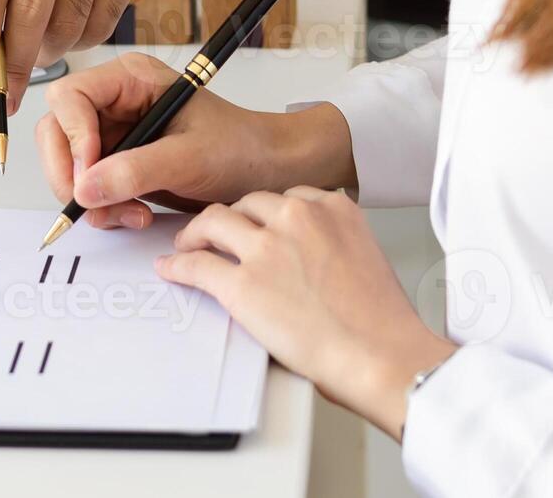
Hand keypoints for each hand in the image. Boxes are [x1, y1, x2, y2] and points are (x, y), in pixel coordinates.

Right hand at [38, 53, 354, 229]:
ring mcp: (115, 135)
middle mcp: (115, 103)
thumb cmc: (241, 148)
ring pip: (69, 167)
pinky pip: (88, 188)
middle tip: (92, 205)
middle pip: (57, 133)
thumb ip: (136, 171)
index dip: (72, 137)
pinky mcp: (119, 165)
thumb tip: (84, 188)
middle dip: (71, 175)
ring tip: (129, 214)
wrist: (268, 171)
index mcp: (131, 80)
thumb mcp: (190, 158)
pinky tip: (135, 214)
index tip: (89, 173)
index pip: (70, 98)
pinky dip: (103, 208)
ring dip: (90, 199)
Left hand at [159, 187, 456, 440]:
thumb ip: (335, 243)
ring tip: (188, 245)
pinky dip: (178, 265)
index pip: (285, 197)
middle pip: (246, 204)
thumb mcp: (366, 256)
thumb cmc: (380, 321)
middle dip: (231, 220)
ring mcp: (266, 248)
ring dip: (196, 233)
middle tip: (219, 234)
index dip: (264, 214)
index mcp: (333, 209)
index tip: (256, 223)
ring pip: (213, 222)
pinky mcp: (241, 285)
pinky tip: (172, 268)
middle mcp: (297, 217)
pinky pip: (197, 265)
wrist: (380, 355)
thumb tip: (312, 255)